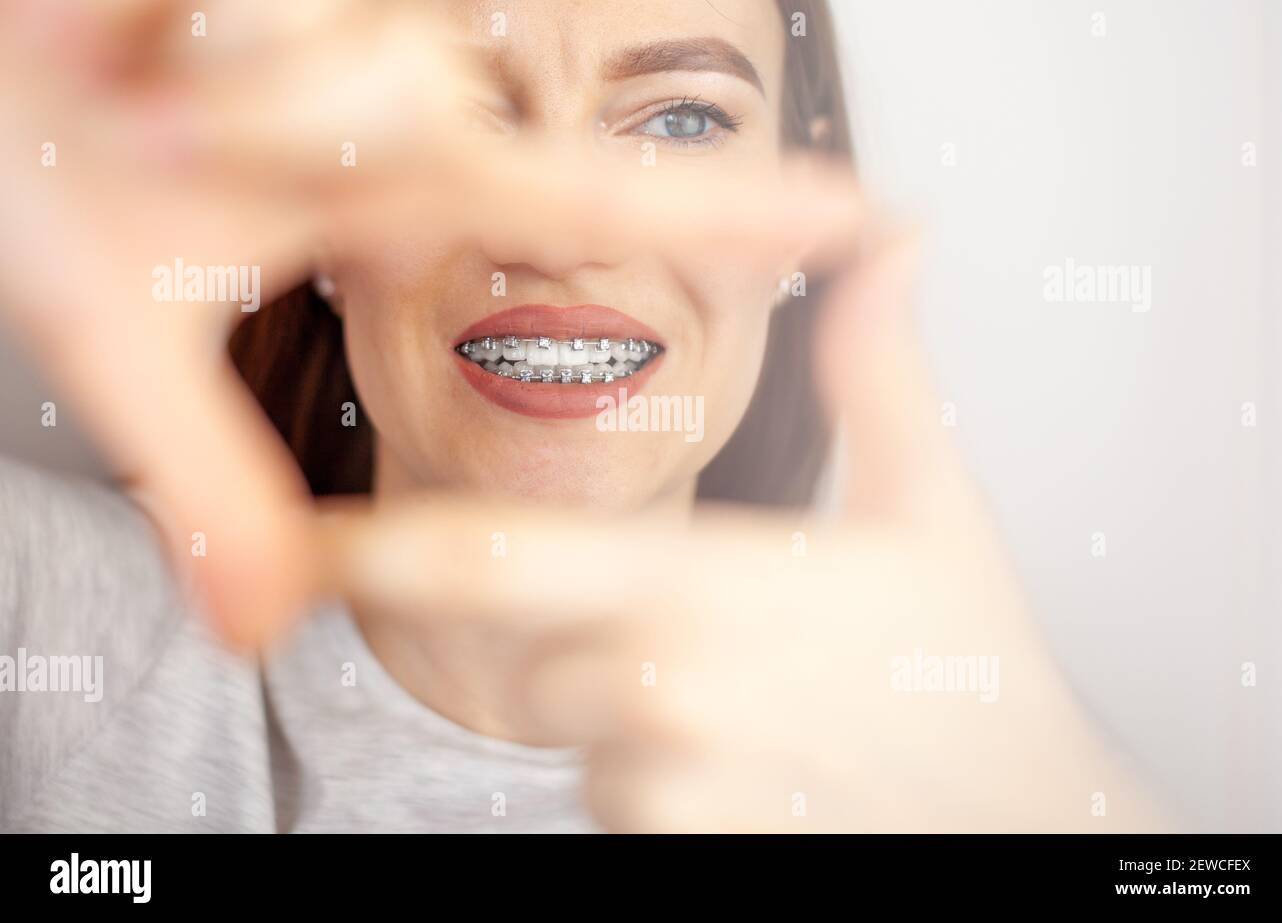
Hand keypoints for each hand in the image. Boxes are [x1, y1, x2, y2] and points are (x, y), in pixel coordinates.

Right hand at [0, 0, 860, 645]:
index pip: (592, 203)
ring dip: (231, 87)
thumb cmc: (50, 177)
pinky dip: (196, 22)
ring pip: (376, 66)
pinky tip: (143, 25)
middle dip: (287, 123)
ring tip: (141, 89)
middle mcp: (392, 98)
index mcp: (394, 192)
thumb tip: (257, 623)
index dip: (722, 213)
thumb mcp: (127, 343)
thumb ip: (212, 473)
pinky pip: (296, 6)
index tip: (848, 216)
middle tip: (160, 131)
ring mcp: (354, 20)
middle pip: (428, 119)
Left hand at [322, 229, 1165, 831]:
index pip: (498, 563)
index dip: (382, 555)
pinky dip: (657, 775)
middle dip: (571, 635)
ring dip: (626, 709)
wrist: (1026, 815)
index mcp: (707, 584)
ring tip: (754, 701)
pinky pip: (614, 800)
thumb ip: (880, 376)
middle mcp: (664, 687)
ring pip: (572, 730)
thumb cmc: (972, 670)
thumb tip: (889, 249)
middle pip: (525, 649)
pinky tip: (755, 760)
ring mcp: (667, 782)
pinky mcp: (679, 845)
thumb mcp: (932, 506)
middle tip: (674, 632)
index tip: (312, 550)